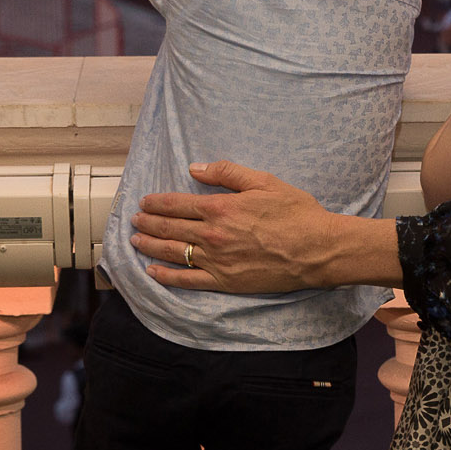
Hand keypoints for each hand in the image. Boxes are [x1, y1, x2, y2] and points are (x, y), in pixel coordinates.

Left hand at [130, 161, 339, 292]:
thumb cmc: (296, 213)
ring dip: (149, 246)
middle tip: (134, 220)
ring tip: (135, 241)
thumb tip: (195, 168)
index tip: (144, 202)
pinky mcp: (224, 282)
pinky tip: (152, 272)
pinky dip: (166, 276)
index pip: (177, 204)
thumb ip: (227, 172)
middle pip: (169, 228)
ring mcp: (216, 261)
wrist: (317, 249)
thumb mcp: (264, 182)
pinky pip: (187, 280)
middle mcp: (212, 234)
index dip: (157, 203)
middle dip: (147, 223)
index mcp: (220, 207)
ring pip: (172, 253)